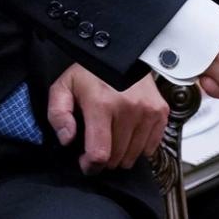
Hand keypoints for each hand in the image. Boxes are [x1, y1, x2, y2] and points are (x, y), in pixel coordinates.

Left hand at [45, 63, 168, 174]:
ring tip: (113, 142)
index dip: (90, 166)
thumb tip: (67, 139)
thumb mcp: (64, 87)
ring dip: (122, 155)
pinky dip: (140, 148)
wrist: (122, 53)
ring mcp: (147, 111)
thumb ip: (58, 114)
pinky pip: (152, 146)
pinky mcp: (160, 111)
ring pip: (134, 155)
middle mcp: (128, 109)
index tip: (86, 163)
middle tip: (98, 148)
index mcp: (101, 105)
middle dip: (105, 159)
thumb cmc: (91, 71)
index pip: (99, 153)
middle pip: (117, 157)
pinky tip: (130, 138)